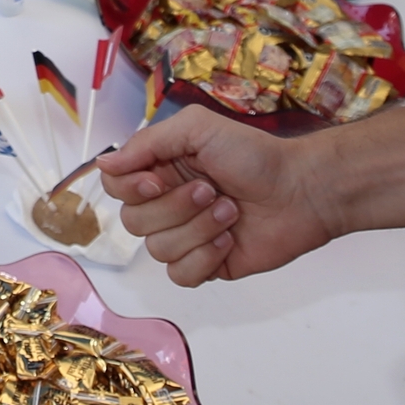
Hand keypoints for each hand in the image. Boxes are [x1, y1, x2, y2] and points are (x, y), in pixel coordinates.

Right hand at [97, 107, 348, 285]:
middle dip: (175, 208)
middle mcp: (167, 204)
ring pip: (158, 250)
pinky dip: (204, 258)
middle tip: (212, 191)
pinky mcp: (206, 265)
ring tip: (230, 211)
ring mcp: (186, 236)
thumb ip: (147, 143)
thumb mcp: (198, 129)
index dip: (131, 188)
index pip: (115, 187)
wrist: (300, 191)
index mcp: (160, 169)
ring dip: (198, 229)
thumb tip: (104, 164)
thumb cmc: (254, 155)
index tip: (158, 180)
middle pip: (133, 222)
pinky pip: (180, 275)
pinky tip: (229, 241)